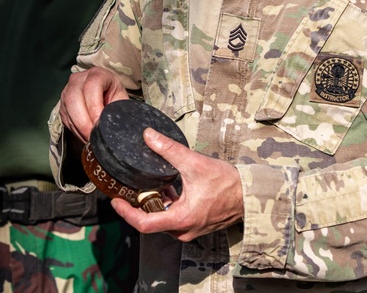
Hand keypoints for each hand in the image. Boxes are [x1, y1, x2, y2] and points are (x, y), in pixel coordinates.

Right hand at [59, 66, 128, 141]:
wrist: (104, 92)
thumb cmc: (114, 95)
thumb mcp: (121, 99)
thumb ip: (118, 110)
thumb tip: (116, 127)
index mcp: (97, 74)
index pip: (91, 87)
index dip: (94, 108)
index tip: (100, 125)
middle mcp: (78, 79)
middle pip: (74, 99)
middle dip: (83, 122)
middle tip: (93, 137)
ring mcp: (67, 90)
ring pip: (68, 110)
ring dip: (79, 128)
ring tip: (91, 140)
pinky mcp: (62, 103)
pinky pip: (65, 118)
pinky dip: (75, 130)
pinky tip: (85, 136)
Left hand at [111, 127, 243, 241]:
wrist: (251, 194)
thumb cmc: (227, 183)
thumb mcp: (194, 163)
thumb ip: (168, 149)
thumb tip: (148, 136)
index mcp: (181, 219)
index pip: (144, 224)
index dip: (126, 213)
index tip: (115, 201)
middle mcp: (184, 230)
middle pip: (151, 222)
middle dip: (138, 205)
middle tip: (126, 188)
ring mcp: (191, 229)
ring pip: (162, 219)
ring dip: (153, 203)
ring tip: (145, 183)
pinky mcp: (196, 224)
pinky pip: (173, 217)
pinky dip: (166, 203)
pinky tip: (167, 186)